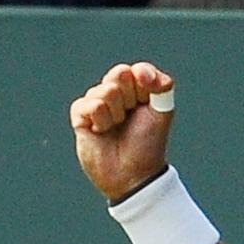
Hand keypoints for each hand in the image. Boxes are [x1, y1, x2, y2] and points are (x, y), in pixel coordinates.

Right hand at [69, 62, 175, 202]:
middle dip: (130, 96)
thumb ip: (162, 84)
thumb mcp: (163, 111)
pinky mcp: (80, 117)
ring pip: (105, 91)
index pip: (136, 70)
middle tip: (131, 115)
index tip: (148, 94)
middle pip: (119, 74)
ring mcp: (96, 103)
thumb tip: (140, 71)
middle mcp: (115, 93)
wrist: (133, 174)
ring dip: (116, 113)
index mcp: (136, 89)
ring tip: (116, 127)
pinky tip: (101, 132)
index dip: (143, 79)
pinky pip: (88, 105)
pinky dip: (100, 120)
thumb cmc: (148, 143)